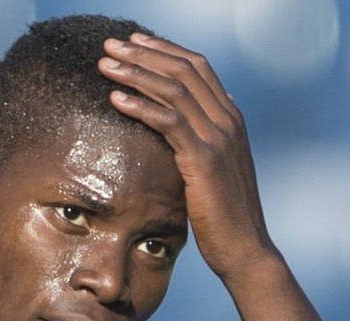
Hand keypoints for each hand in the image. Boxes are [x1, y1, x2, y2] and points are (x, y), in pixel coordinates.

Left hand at [99, 34, 277, 281]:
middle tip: (110, 44)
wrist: (244, 249)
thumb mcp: (217, 170)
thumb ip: (206, 142)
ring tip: (105, 64)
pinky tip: (115, 98)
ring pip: (174, 89)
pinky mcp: (204, 159)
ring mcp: (219, 138)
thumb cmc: (225, 216)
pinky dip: (140, 106)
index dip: (165, 50)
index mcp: (231, 118)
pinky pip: (168, 121)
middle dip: (144, 53)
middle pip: (183, 69)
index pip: (197, 67)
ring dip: (136, 72)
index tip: (134, 42)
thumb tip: (194, 124)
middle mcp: (229, 120)